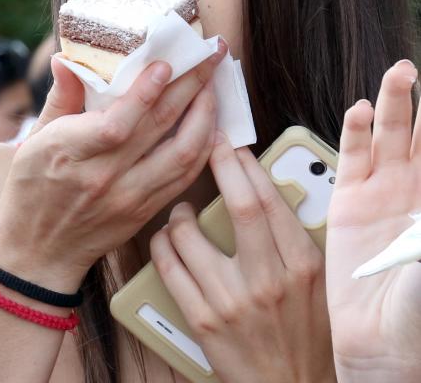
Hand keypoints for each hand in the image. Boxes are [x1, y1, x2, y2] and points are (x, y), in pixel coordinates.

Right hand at [0, 42, 226, 290]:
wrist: (38, 254)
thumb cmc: (32, 189)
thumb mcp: (35, 140)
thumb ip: (60, 98)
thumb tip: (68, 59)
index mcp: (69, 152)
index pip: (116, 122)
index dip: (145, 93)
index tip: (166, 65)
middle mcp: (103, 176)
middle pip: (157, 127)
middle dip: (189, 86)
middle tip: (209, 55)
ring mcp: (129, 196)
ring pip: (182, 153)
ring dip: (205, 115)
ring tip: (213, 84)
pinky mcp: (145, 211)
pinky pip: (185, 177)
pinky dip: (204, 147)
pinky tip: (212, 123)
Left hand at [150, 134, 334, 382]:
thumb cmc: (308, 333)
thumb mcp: (317, 281)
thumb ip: (295, 236)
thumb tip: (266, 187)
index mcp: (301, 265)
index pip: (271, 200)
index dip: (247, 165)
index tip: (233, 146)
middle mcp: (268, 280)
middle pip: (239, 206)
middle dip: (220, 165)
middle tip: (207, 146)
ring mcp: (232, 301)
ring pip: (192, 235)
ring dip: (180, 212)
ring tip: (181, 209)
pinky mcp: (203, 321)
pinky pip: (170, 270)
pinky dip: (162, 245)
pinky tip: (166, 238)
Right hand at [327, 60, 420, 381]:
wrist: (379, 346)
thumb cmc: (418, 317)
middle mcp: (413, 189)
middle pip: (419, 134)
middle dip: (420, 103)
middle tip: (416, 68)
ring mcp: (381, 192)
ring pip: (389, 135)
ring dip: (393, 104)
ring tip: (401, 74)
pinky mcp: (349, 201)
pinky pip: (353, 158)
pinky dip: (355, 133)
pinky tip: (360, 111)